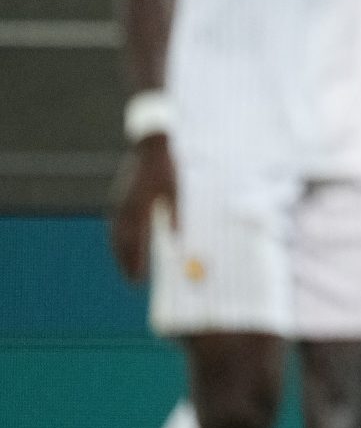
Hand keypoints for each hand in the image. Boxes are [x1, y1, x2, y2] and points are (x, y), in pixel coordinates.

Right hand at [109, 136, 176, 282]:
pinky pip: (117, 224)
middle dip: (127, 262)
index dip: (135, 261)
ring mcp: (119, 203)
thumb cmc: (168, 168)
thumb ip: (175, 215)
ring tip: (128, 270)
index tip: (139, 280)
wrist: (151, 146)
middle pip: (121, 242)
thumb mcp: (176, 192)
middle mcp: (123, 208)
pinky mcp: (120, 198)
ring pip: (117, 234)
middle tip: (133, 281)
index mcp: (137, 207)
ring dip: (122, 253)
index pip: (133, 242)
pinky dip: (120, 239)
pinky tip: (126, 247)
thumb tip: (177, 240)